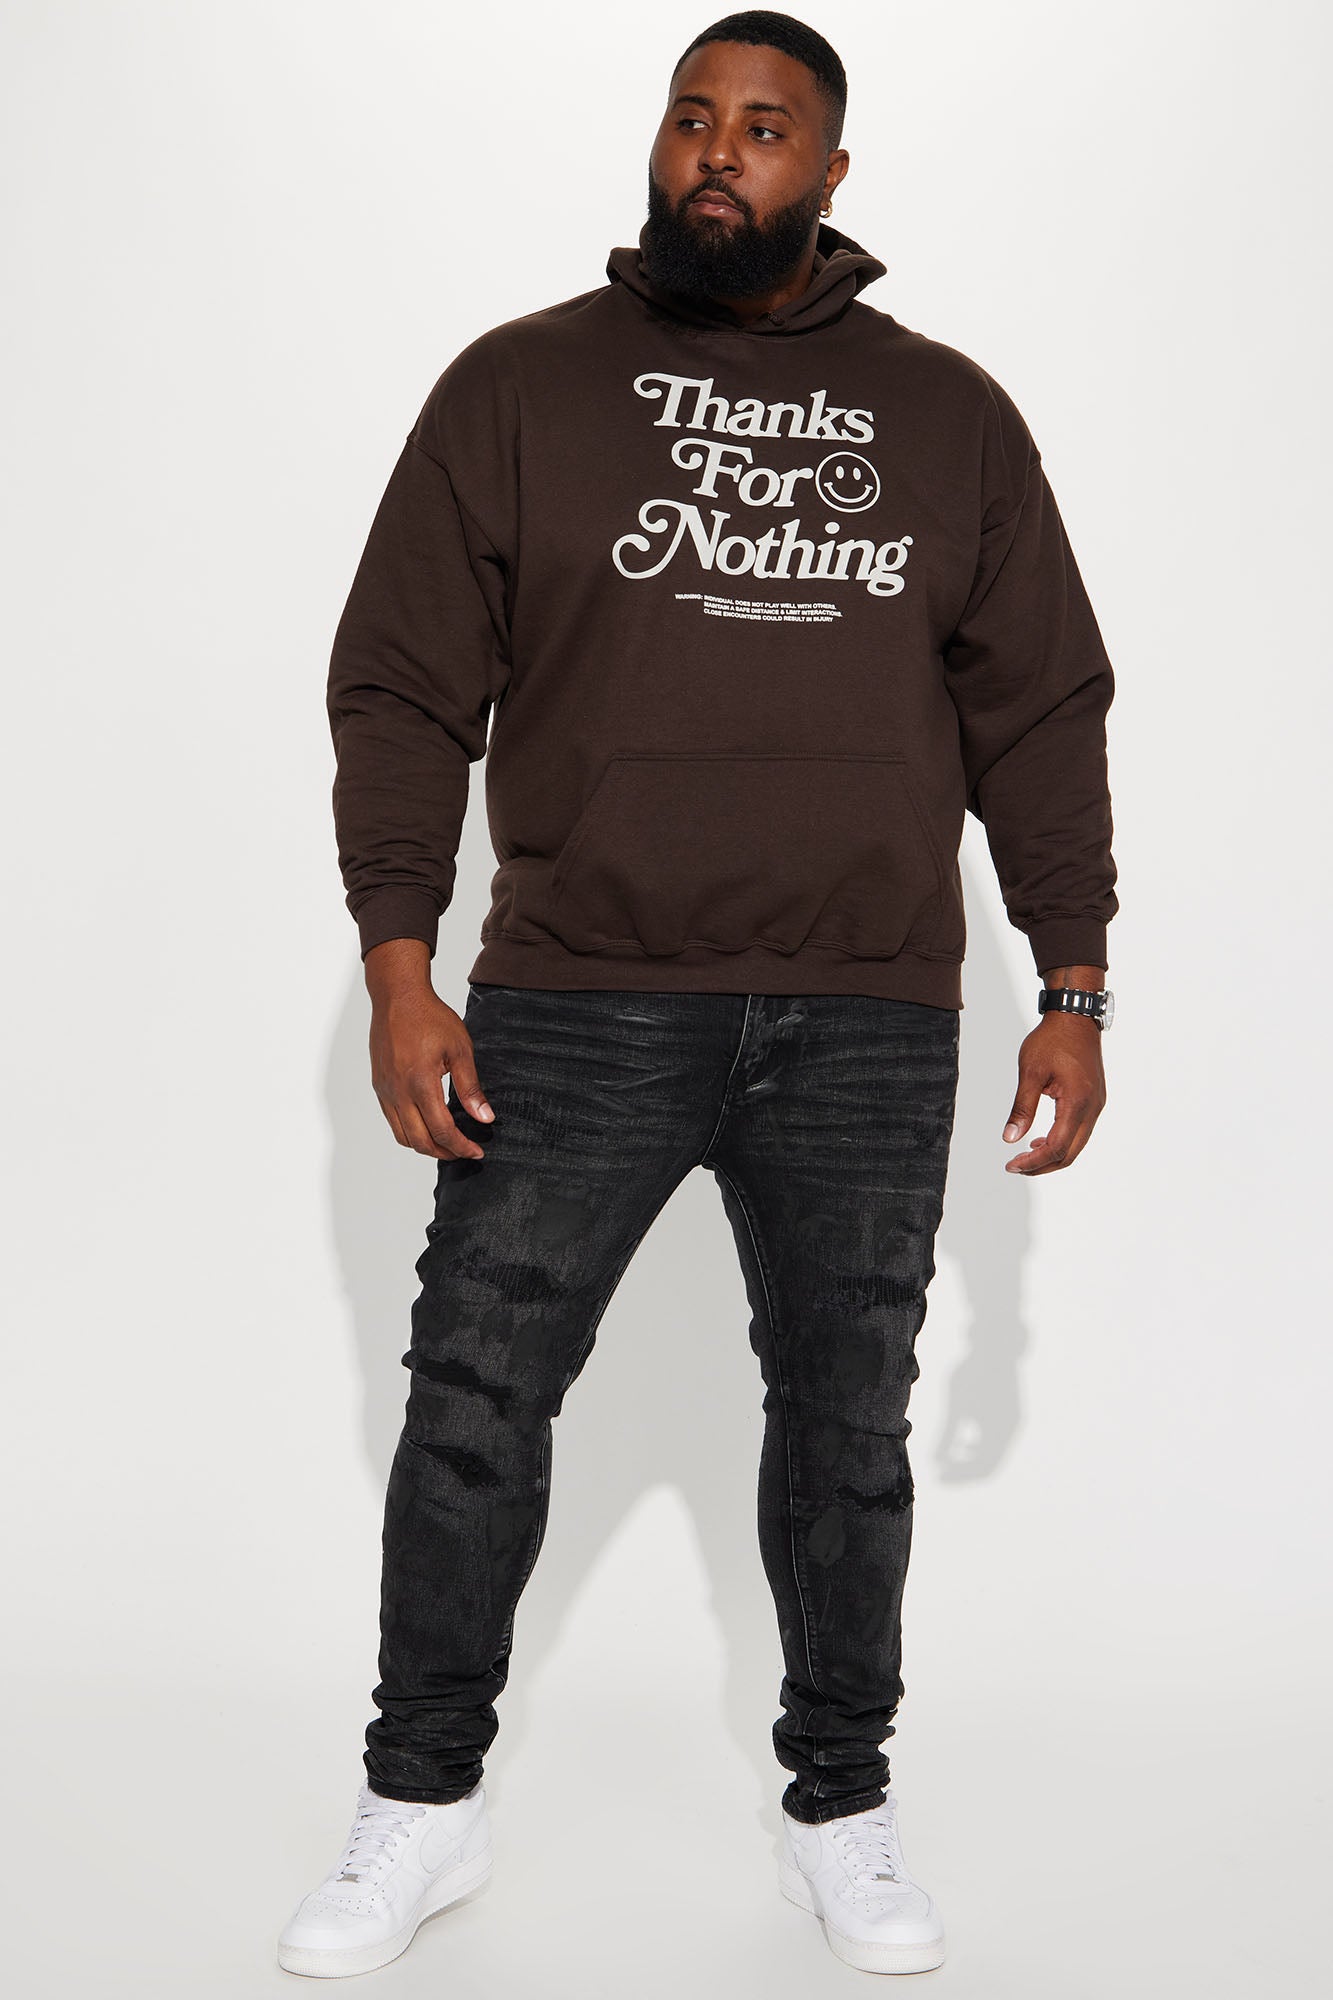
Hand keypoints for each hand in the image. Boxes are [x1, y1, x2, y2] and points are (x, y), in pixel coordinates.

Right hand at [364, 944, 493, 1158]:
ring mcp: (385, 1091)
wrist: (397, 997)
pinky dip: (410, 1132)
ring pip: (403, 1136)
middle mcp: (398, 1092)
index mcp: (420, 1083)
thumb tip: (485, 1118)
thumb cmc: (429, 1018)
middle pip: (420, 1141)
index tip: (477, 1151)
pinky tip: (427, 1125)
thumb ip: (471, 1088)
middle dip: (445, 1153)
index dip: (461, 1147)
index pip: (442, 1130)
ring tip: (447, 1143)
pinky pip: (392, 1121)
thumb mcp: (459, 1050)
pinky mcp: (379, 1086)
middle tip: (464, 1151)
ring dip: (425, 1146)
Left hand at [1002, 1015, 1105, 1175]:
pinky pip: (1080, 1131)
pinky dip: (1061, 1142)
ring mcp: (1096, 1105)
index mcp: (1077, 1102)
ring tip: (1025, 1155)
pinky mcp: (1094, 1100)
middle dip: (1042, 1165)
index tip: (1011, 1165)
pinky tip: (1041, 1139)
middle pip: (1069, 1153)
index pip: (1057, 1147)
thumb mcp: (1030, 1073)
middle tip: (1015, 1166)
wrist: (1075, 1018)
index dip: (1034, 1162)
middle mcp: (1092, 1108)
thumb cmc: (1052, 1040)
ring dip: (1052, 1155)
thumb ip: (1022, 1108)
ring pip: (1076, 1145)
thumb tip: (1010, 1139)